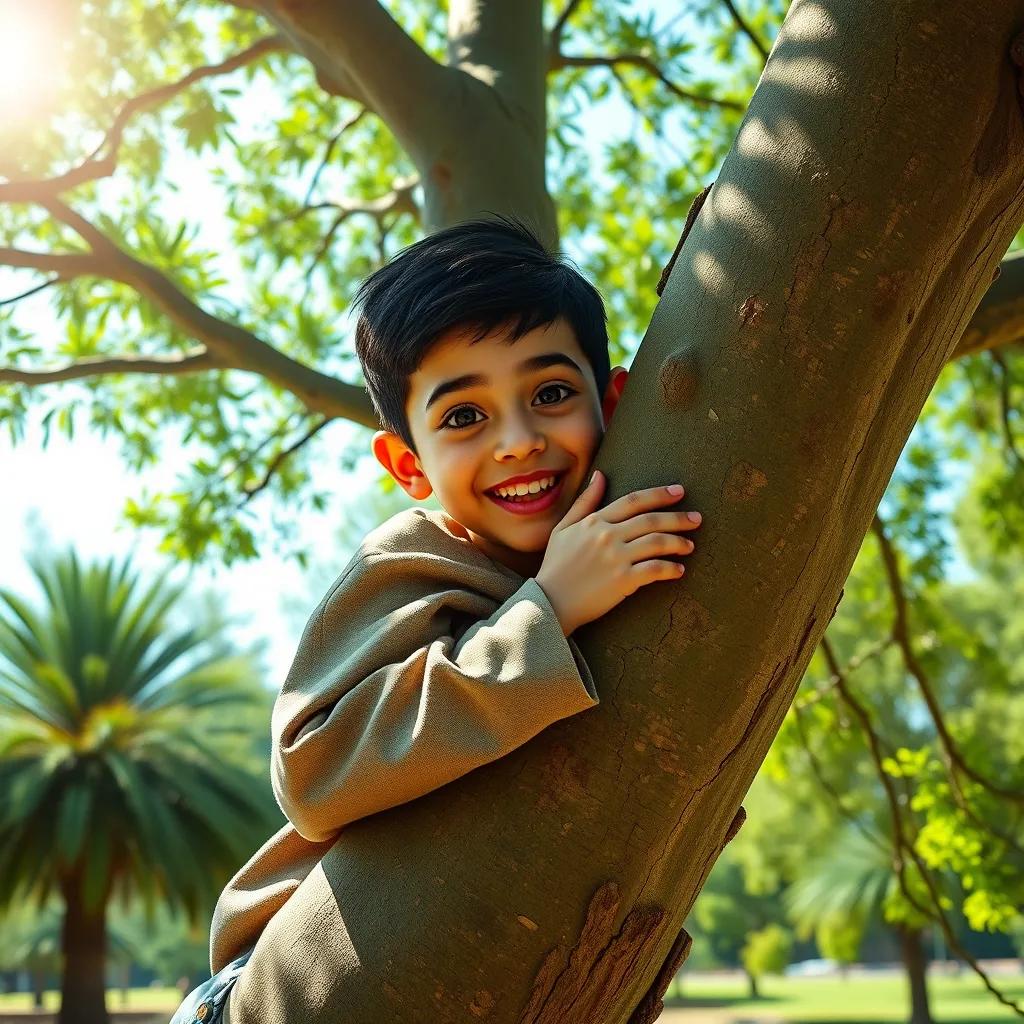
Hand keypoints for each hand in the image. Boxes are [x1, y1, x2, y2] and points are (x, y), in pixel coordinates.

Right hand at [535, 470, 701, 635]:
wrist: (550, 601)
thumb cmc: (556, 565)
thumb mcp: (564, 528)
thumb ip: (585, 501)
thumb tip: (600, 475)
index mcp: (595, 521)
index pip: (634, 501)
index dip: (659, 494)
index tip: (679, 492)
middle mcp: (608, 535)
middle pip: (652, 520)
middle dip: (679, 517)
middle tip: (697, 518)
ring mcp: (616, 558)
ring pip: (658, 542)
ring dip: (679, 543)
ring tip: (690, 546)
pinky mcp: (623, 580)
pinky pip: (655, 569)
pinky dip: (671, 569)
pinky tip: (679, 570)